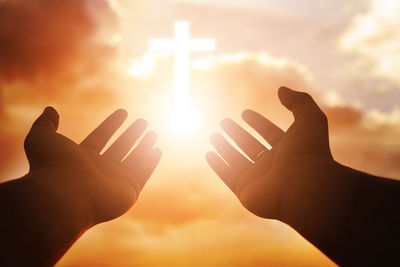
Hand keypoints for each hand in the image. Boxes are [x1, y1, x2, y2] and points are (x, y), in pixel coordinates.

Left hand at [24, 107, 161, 224]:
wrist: (64, 194)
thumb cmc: (53, 166)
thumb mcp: (42, 138)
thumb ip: (45, 124)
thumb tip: (50, 109)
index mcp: (82, 158)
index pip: (101, 137)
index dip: (112, 124)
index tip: (123, 112)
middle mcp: (100, 170)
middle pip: (120, 148)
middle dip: (132, 135)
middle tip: (143, 122)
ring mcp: (114, 182)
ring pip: (133, 160)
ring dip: (144, 146)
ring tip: (153, 133)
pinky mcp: (128, 192)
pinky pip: (143, 174)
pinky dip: (150, 163)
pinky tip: (157, 150)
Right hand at [206, 87, 335, 221]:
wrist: (305, 188)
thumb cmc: (308, 153)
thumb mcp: (309, 119)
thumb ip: (299, 102)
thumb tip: (282, 89)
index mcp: (288, 150)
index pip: (269, 133)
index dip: (258, 122)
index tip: (244, 113)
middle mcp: (273, 165)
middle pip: (250, 146)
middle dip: (237, 134)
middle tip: (224, 122)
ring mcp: (259, 180)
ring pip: (237, 160)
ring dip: (224, 147)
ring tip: (213, 135)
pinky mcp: (246, 192)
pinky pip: (228, 176)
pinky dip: (218, 166)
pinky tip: (209, 154)